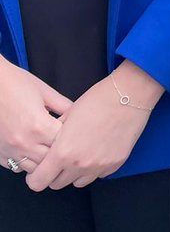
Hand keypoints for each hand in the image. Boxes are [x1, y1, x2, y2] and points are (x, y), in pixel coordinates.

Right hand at [0, 58, 71, 174]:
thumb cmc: (14, 84)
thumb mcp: (44, 91)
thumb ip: (63, 105)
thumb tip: (78, 115)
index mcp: (39, 125)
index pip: (64, 143)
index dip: (72, 138)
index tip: (74, 132)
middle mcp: (24, 142)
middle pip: (51, 160)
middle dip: (59, 152)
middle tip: (63, 142)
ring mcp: (9, 150)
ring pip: (34, 168)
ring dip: (43, 160)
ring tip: (47, 147)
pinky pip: (16, 167)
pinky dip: (26, 162)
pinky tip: (31, 149)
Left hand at [26, 61, 162, 190]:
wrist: (129, 95)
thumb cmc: (97, 100)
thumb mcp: (67, 116)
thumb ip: (54, 137)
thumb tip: (47, 148)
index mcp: (62, 152)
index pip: (38, 182)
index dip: (35, 177)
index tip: (39, 170)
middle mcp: (80, 164)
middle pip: (57, 184)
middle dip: (55, 174)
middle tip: (61, 158)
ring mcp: (99, 166)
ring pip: (78, 182)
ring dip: (75, 173)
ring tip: (81, 153)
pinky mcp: (116, 164)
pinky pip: (98, 174)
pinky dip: (95, 167)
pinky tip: (98, 149)